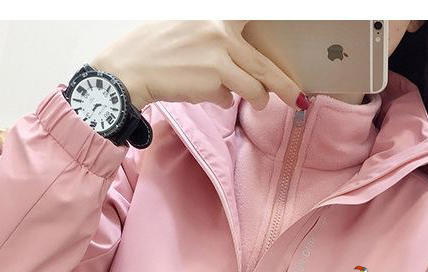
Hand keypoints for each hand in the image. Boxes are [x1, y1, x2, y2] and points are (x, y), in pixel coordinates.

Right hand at [90, 20, 304, 110]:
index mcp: (217, 13)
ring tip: (254, 101)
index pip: (257, 15)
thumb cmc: (156, 50)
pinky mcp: (213, 80)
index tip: (296, 37)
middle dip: (284, 85)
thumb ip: (219, 39)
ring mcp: (219, 56)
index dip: (278, 23)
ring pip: (254, 87)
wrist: (130, 68)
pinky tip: (204, 92)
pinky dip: (222, 100)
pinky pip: (229, 99)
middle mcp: (221, 30)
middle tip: (297, 97)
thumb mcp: (189, 28)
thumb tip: (244, 59)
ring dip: (256, 99)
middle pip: (264, 64)